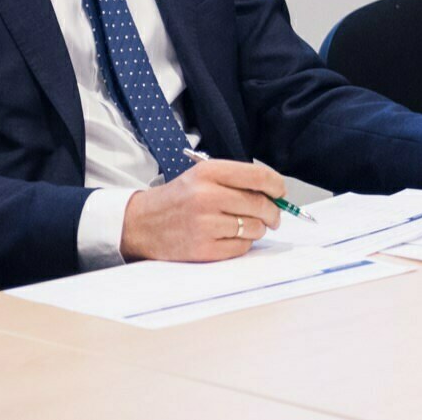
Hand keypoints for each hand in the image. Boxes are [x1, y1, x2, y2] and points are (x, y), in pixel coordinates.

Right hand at [120, 157, 283, 261]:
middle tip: (273, 216)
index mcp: (209, 172)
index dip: (277, 185)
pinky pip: (241, 247)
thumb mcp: (202, 177)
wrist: (140, 224)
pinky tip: (230, 237)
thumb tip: (275, 193)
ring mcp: (204, 224)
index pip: (258, 176)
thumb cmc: (178, 199)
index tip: (280, 192)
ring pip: (254, 227)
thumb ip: (236, 180)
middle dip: (274, 212)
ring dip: (258, 229)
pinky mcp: (203, 249)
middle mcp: (207, 196)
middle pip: (260, 204)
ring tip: (246, 226)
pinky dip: (243, 244)